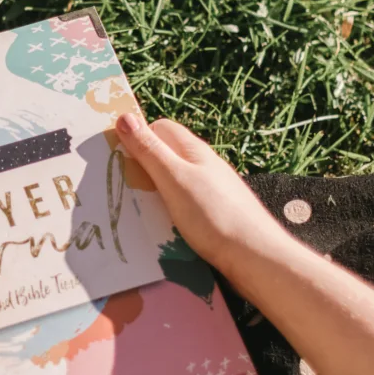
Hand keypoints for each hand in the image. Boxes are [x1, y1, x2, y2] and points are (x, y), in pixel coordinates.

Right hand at [115, 113, 289, 272]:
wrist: (256, 258)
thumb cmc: (214, 216)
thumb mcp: (174, 179)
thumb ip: (150, 150)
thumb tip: (125, 116)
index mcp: (193, 151)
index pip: (159, 127)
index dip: (138, 137)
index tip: (117, 157)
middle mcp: (203, 165)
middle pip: (164, 154)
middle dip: (142, 166)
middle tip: (123, 186)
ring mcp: (210, 189)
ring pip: (172, 181)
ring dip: (154, 191)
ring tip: (138, 209)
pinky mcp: (213, 213)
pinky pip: (182, 203)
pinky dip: (167, 209)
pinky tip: (162, 225)